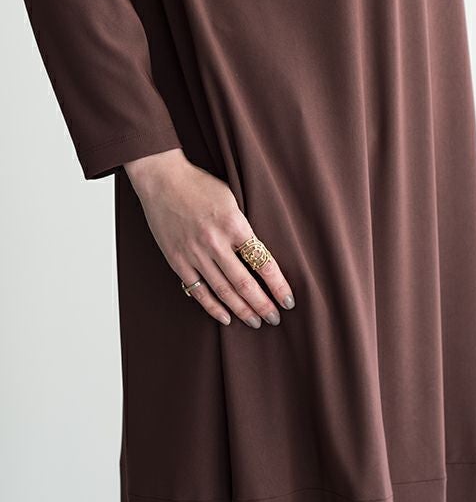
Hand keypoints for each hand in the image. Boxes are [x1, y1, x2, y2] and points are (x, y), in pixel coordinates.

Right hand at [123, 148, 294, 327]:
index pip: (263, 263)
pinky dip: (213, 306)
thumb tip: (260, 255)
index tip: (288, 301)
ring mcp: (195, 253)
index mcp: (234, 224)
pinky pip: (198, 290)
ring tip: (256, 322)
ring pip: (223, 290)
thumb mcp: (232, 199)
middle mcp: (215, 242)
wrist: (161, 179)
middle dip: (263, 305)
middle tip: (275, 319)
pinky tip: (226, 317)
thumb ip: (244, 228)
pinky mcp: (177, 260)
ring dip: (242, 310)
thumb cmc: (199, 186)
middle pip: (245, 283)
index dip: (278, 285)